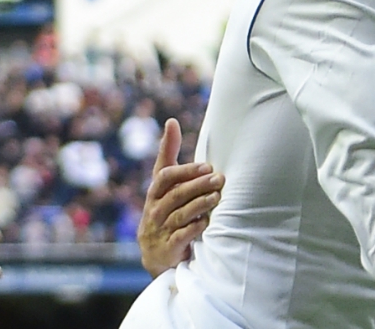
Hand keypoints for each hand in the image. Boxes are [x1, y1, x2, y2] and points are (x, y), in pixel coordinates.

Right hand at [138, 118, 223, 277]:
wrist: (157, 254)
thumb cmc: (165, 209)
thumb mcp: (165, 184)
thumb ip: (168, 154)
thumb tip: (171, 121)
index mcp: (155, 193)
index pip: (164, 177)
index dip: (185, 171)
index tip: (206, 166)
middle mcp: (154, 211)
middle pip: (176, 195)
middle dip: (198, 186)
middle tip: (219, 179)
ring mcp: (160, 230)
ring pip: (180, 214)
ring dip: (201, 204)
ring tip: (218, 196)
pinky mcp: (168, 248)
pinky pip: (182, 236)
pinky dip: (195, 227)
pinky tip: (207, 221)